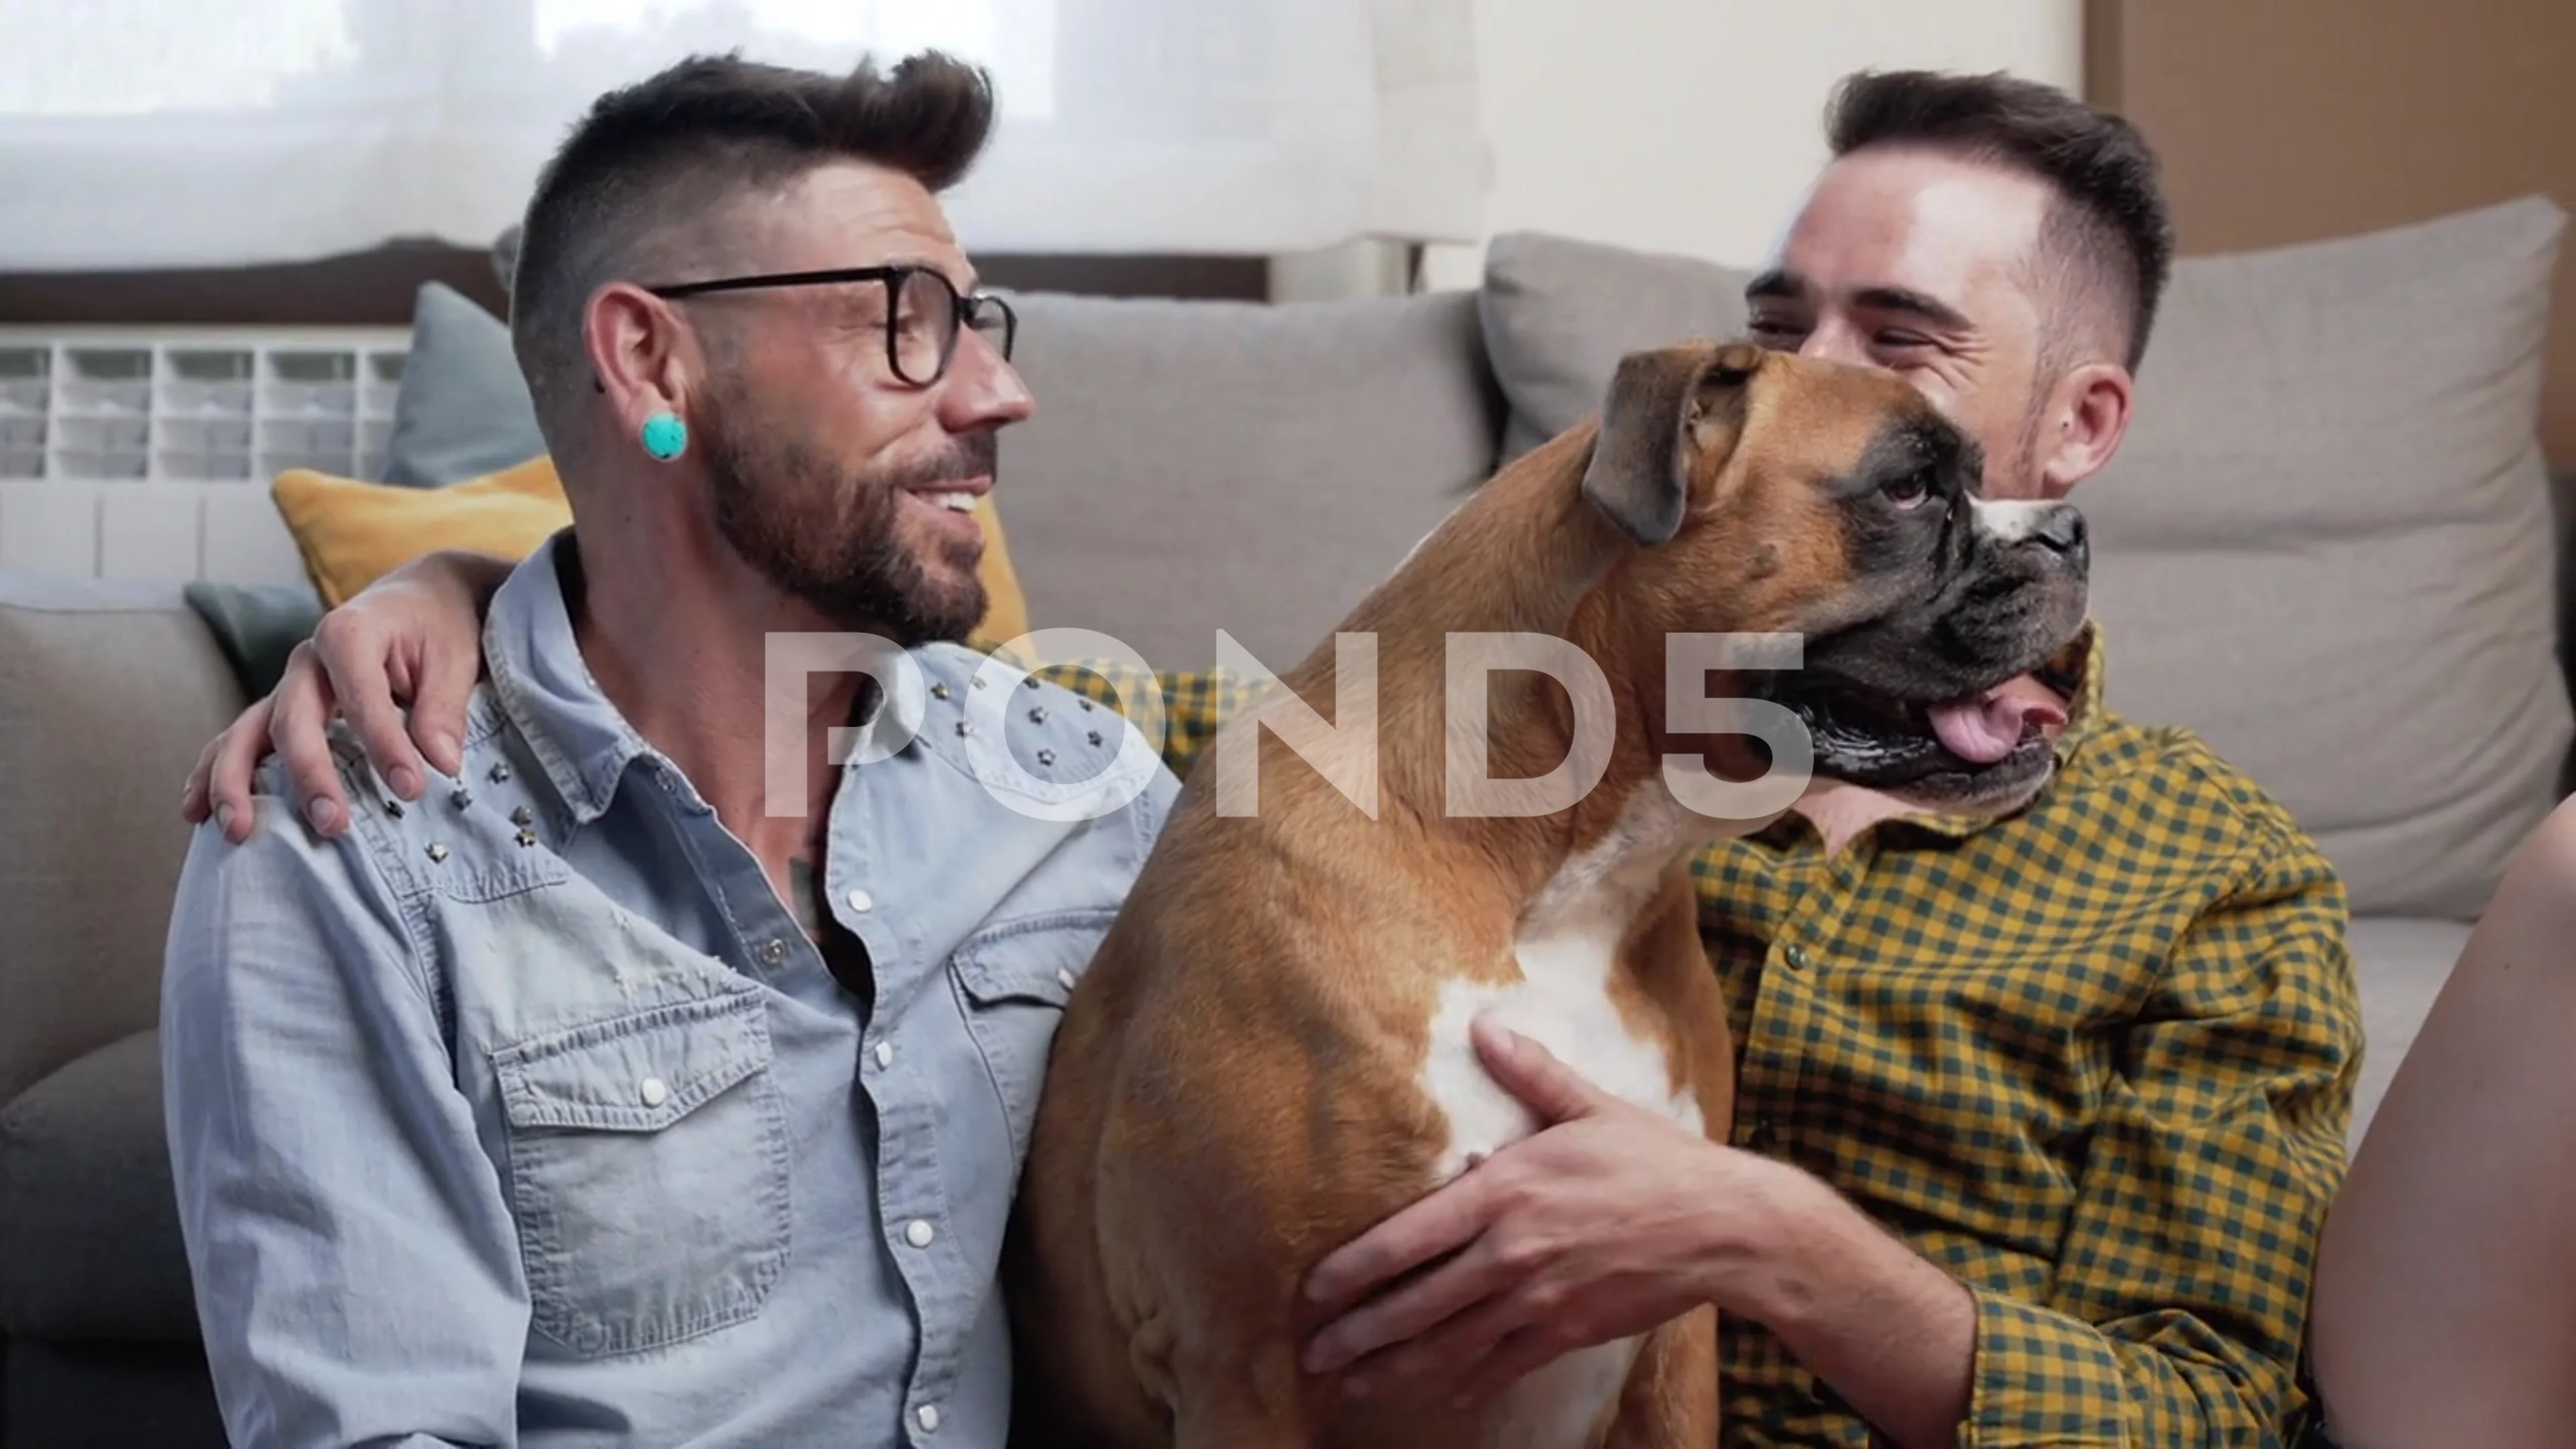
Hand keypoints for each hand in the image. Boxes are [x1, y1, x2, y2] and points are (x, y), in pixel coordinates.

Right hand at [181, 551, 507, 841]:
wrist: (418, 598)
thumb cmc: (437, 626)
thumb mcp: (454, 658)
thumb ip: (443, 710)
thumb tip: (440, 763)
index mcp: (349, 634)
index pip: (361, 698)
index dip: (385, 746)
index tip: (411, 789)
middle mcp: (306, 659)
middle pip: (293, 720)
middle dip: (310, 775)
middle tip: (333, 824)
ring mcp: (287, 685)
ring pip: (246, 732)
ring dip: (236, 782)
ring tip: (238, 832)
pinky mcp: (281, 706)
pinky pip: (239, 739)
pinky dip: (215, 772)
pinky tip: (197, 813)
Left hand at [1298, 1015, 1780, 1406]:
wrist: (1724, 1226)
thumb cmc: (1655, 1161)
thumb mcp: (1588, 1107)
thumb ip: (1528, 1072)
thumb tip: (1482, 1025)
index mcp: (1504, 1191)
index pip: (1406, 1238)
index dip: (1352, 1270)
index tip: (1312, 1291)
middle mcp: (1509, 1253)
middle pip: (1415, 1303)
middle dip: (1356, 1335)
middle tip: (1311, 1356)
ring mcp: (1537, 1300)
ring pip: (1449, 1345)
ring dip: (1394, 1369)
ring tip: (1350, 1386)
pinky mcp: (1567, 1332)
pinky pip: (1504, 1365)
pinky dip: (1469, 1382)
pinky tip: (1443, 1397)